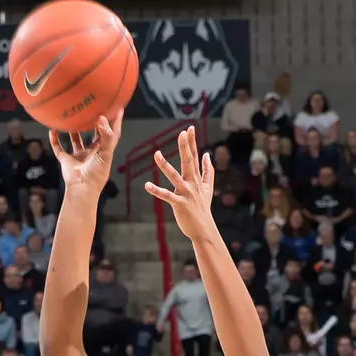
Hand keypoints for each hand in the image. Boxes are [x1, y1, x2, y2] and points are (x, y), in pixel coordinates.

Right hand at [49, 111, 122, 196]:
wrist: (82, 189)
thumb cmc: (97, 174)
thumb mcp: (105, 154)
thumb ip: (106, 136)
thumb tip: (102, 118)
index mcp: (103, 151)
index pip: (111, 134)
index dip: (115, 121)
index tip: (117, 107)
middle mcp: (91, 153)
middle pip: (93, 135)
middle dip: (93, 123)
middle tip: (91, 108)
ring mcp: (79, 157)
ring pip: (75, 140)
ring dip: (73, 130)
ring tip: (71, 116)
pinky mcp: (67, 161)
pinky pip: (59, 148)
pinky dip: (54, 140)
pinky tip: (52, 130)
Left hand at [145, 126, 216, 241]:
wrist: (203, 228)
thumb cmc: (203, 207)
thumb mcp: (209, 187)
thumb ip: (208, 170)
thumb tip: (207, 154)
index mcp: (197, 178)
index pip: (195, 156)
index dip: (192, 141)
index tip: (190, 128)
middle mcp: (192, 183)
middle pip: (188, 162)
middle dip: (185, 147)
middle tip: (181, 133)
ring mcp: (186, 193)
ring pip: (174, 176)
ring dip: (165, 165)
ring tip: (156, 154)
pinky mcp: (179, 204)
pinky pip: (166, 196)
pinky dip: (156, 190)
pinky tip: (147, 185)